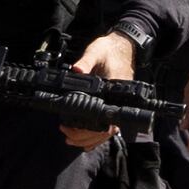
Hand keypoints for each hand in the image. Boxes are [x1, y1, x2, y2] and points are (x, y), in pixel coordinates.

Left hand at [66, 29, 138, 151]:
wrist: (122, 46)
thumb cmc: (109, 50)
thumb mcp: (96, 51)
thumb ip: (86, 61)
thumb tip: (77, 70)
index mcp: (114, 90)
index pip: (104, 116)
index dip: (88, 127)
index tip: (71, 128)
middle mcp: (117, 101)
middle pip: (106, 130)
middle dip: (85, 136)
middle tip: (66, 134)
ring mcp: (116, 105)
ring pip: (107, 132)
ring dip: (89, 139)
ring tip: (70, 140)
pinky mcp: (112, 105)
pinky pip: (108, 128)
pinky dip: (96, 137)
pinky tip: (85, 142)